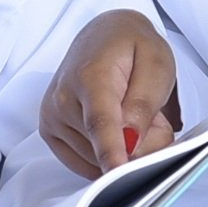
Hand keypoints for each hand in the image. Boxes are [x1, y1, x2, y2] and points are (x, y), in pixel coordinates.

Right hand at [40, 8, 181, 180]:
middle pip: (105, 148)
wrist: (104, 35)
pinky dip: (106, 155)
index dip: (110, 150)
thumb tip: (130, 142)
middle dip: (140, 145)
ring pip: (98, 161)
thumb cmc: (132, 48)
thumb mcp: (156, 64)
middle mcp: (63, 98)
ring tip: (130, 115)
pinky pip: (86, 165)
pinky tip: (115, 129)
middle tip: (153, 116)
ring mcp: (53, 117)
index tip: (117, 171)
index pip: (100, 121)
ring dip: (124, 150)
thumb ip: (144, 104)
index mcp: (90, 76)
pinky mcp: (50, 131)